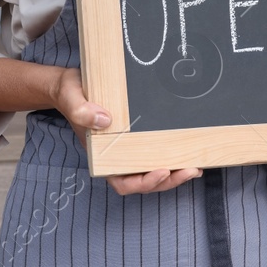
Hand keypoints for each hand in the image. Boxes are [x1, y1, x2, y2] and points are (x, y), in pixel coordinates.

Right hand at [49, 68, 202, 195]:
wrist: (74, 83)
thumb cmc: (71, 93)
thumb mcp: (72, 98)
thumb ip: (81, 111)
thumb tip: (105, 120)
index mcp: (101, 157)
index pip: (123, 182)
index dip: (143, 182)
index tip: (162, 171)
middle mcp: (116, 157)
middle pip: (144, 180)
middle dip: (168, 180)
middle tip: (190, 170)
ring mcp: (128, 148)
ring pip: (153, 169)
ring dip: (174, 172)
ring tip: (195, 167)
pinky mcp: (138, 136)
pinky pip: (156, 151)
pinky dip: (172, 155)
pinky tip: (188, 151)